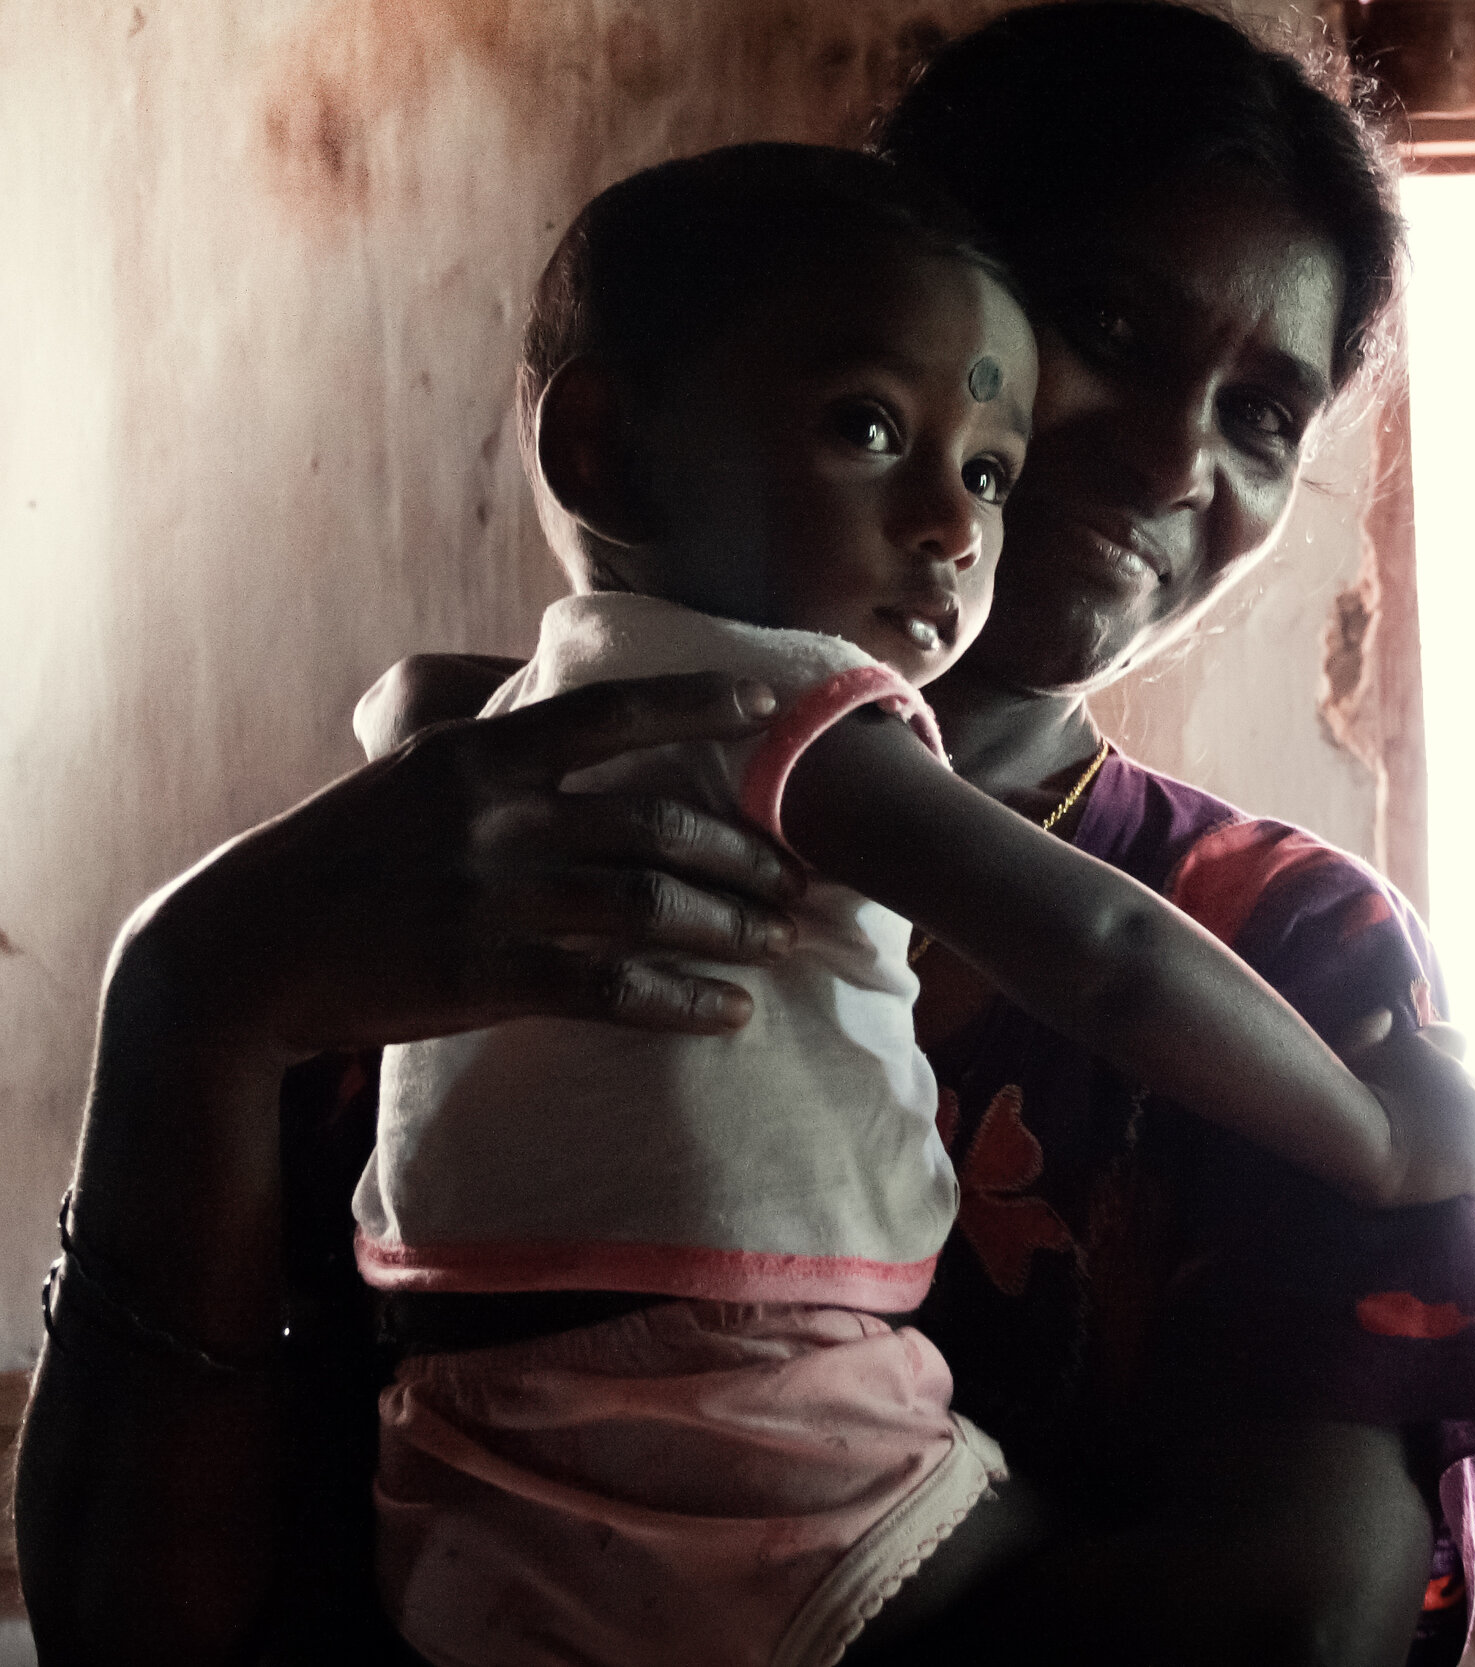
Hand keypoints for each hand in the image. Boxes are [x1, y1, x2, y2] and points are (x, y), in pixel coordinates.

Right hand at [127, 671, 806, 1062]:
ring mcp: (491, 897)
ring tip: (781, 938)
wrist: (241, 953)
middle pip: (658, 823)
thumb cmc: (332, 864)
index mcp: (476, 754)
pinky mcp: (484, 977)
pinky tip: (731, 1013)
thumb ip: (493, 761)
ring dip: (732, 923)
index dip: (699, 704)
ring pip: (650, 904)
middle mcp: (493, 816)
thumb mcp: (406, 780)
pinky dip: (682, 1000)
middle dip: (746, 851)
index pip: (609, 711)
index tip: (769, 702)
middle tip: (800, 876)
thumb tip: (570, 732)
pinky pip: (612, 988)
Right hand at [1331, 1012, 1474, 1205]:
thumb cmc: (1351, 1094)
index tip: (1433, 1079)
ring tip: (1455, 1172)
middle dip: (1470, 1116)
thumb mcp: (1352, 1053)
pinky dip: (1473, 1189)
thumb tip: (1385, 1015)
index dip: (1449, 1057)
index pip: (1457, 1041)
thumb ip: (1369, 1031)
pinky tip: (1460, 1200)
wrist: (1363, 1140)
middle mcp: (1468, 1084)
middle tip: (1446, 1138)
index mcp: (1439, 1053)